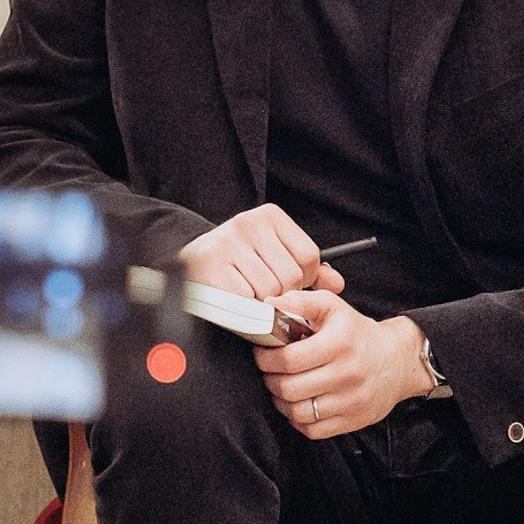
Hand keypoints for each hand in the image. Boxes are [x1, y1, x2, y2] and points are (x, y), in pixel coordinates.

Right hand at [179, 203, 345, 299]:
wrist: (188, 262)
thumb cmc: (238, 262)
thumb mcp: (274, 255)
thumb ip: (308, 269)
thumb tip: (336, 284)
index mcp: (269, 215)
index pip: (309, 256)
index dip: (304, 279)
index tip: (288, 282)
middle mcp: (248, 223)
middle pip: (291, 276)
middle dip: (282, 293)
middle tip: (265, 292)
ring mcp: (228, 244)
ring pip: (269, 290)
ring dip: (261, 302)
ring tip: (249, 295)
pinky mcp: (212, 266)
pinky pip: (246, 299)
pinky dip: (244, 307)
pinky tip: (235, 298)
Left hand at [258, 292, 432, 437]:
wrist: (397, 361)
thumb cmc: (357, 333)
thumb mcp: (333, 307)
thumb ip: (300, 301)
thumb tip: (269, 304)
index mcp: (340, 343)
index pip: (288, 359)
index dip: (266, 358)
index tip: (262, 354)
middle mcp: (348, 373)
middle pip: (289, 388)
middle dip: (270, 379)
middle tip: (270, 371)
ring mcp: (352, 400)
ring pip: (297, 412)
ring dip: (281, 401)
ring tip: (282, 387)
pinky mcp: (354, 420)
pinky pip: (311, 430)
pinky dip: (297, 419)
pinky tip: (299, 403)